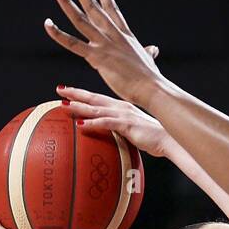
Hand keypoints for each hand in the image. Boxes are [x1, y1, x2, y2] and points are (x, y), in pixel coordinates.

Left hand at [44, 0, 162, 106]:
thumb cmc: (150, 78)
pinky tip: (48, 23)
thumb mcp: (148, 60)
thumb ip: (148, 53)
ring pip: (80, 19)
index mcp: (124, 35)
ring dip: (66, 1)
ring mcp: (104, 44)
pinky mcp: (97, 57)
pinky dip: (59, 34)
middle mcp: (113, 35)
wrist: (152, 87)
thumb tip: (153, 50)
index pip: (112, 9)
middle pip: (94, 6)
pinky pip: (73, 44)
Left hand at [55, 83, 173, 158]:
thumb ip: (122, 128)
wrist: (169, 139)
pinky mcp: (127, 125)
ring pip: (97, 109)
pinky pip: (106, 123)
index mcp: (122, 107)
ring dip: (80, 107)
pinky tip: (80, 124)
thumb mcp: (135, 129)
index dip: (82, 93)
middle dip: (76, 93)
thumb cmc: (154, 136)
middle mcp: (121, 107)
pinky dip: (92, 123)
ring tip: (64, 105)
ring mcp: (124, 115)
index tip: (68, 90)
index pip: (98, 97)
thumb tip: (113, 134)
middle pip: (94, 98)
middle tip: (59, 89)